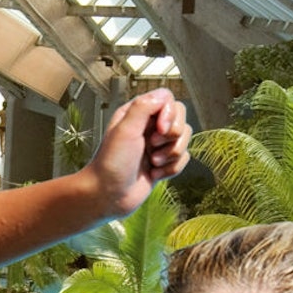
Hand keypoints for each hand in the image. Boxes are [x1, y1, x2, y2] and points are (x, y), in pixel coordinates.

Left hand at [84, 88, 191, 219]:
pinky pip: (182, 159)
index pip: (168, 99)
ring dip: (171, 154)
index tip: (160, 128)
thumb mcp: (124, 129)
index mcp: (136, 114)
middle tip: (153, 146)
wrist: (108, 195)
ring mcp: (157, 145)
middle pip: (181, 118)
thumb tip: (164, 96)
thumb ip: (143, 107)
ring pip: (184, 139)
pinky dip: (171, 169)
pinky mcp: (163, 163)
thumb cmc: (111, 163)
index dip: (170, 113)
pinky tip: (154, 175)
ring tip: (152, 163)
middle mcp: (148, 127)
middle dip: (173, 135)